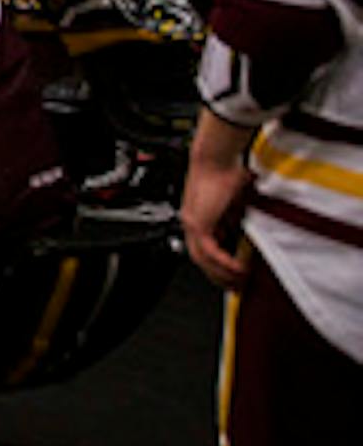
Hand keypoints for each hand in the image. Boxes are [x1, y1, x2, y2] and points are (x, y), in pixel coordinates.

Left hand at [181, 109, 254, 288]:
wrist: (217, 157)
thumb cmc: (228, 172)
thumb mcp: (239, 202)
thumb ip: (241, 218)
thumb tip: (253, 231)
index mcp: (201, 218)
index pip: (206, 249)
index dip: (219, 265)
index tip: (235, 276)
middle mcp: (193, 222)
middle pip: (201, 259)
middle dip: (219, 277)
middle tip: (236, 288)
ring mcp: (193, 223)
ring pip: (203, 259)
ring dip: (222, 274)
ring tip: (240, 284)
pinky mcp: (198, 223)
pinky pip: (210, 252)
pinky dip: (224, 263)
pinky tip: (238, 271)